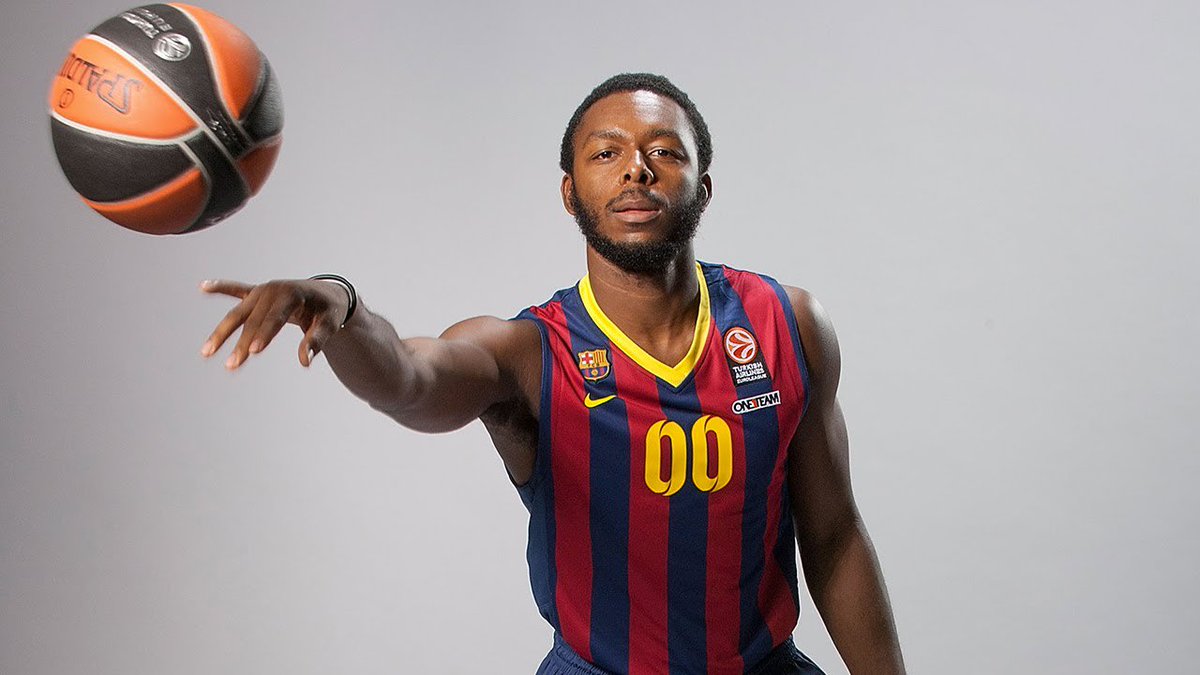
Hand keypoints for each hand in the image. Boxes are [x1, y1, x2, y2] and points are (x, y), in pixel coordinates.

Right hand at [199, 278, 349, 369]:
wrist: (327, 292)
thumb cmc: (329, 310)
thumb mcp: (330, 324)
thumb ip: (317, 341)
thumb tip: (305, 361)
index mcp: (293, 294)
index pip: (276, 318)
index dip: (265, 335)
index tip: (253, 352)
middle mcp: (274, 290)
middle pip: (254, 320)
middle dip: (242, 343)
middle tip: (232, 366)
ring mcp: (263, 290)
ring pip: (239, 313)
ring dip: (222, 332)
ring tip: (207, 352)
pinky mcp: (256, 292)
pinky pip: (236, 290)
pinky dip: (221, 288)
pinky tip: (203, 287)